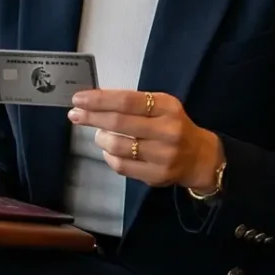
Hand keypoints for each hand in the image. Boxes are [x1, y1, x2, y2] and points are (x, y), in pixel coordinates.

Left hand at [68, 90, 223, 191]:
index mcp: (167, 107)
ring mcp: (163, 155)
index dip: (99, 100)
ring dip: (101, 139)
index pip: (127, 101)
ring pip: (117, 146)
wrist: (199, 157)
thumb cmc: (173, 126)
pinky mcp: (156, 175)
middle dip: (91, 117)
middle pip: (119, 122)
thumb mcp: (161, 107)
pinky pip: (121, 165)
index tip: (79, 99)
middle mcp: (167, 131)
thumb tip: (93, 101)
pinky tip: (109, 150)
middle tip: (75, 115)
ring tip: (100, 135)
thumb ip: (133, 104)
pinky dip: (109, 156)